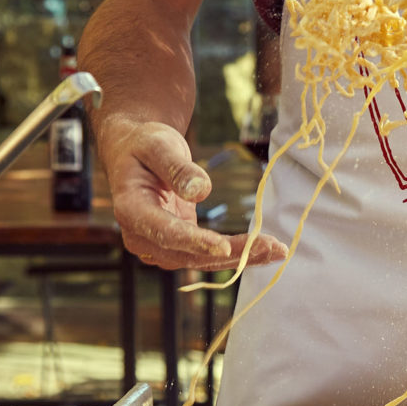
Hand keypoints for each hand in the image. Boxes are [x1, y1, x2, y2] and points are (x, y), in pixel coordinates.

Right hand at [100, 119, 286, 270]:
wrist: (135, 152)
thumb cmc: (145, 144)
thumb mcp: (159, 145)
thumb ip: (176, 167)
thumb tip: (201, 190)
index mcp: (130, 210)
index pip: (164, 232)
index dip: (194, 242)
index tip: (224, 248)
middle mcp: (141, 236)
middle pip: (188, 254)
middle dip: (231, 254)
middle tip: (271, 247)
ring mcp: (158, 245)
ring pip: (201, 260)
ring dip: (240, 258)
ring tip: (277, 250)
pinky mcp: (177, 246)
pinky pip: (207, 255)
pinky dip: (236, 254)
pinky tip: (264, 250)